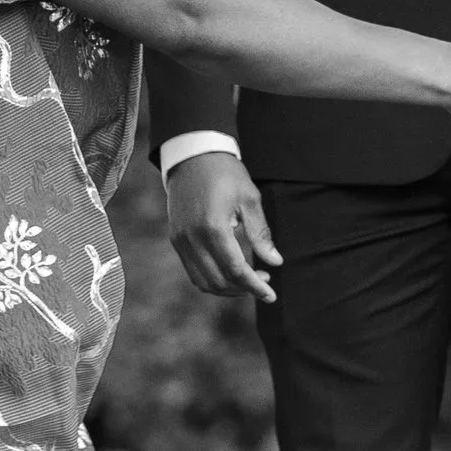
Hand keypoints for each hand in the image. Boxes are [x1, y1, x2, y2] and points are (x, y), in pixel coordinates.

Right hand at [166, 150, 282, 301]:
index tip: (271, 295)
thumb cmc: (226, 173)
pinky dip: (212, 278)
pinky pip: (193, 270)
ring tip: (248, 280)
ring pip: (202, 281)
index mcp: (213, 228)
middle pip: (218, 281)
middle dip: (243, 289)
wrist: (193, 156)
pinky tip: (230, 271)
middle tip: (265, 283)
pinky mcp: (176, 239)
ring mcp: (180, 241)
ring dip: (227, 288)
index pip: (236, 270)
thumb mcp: (249, 199)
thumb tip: (275, 262)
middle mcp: (192, 239)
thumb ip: (261, 234)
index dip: (255, 287)